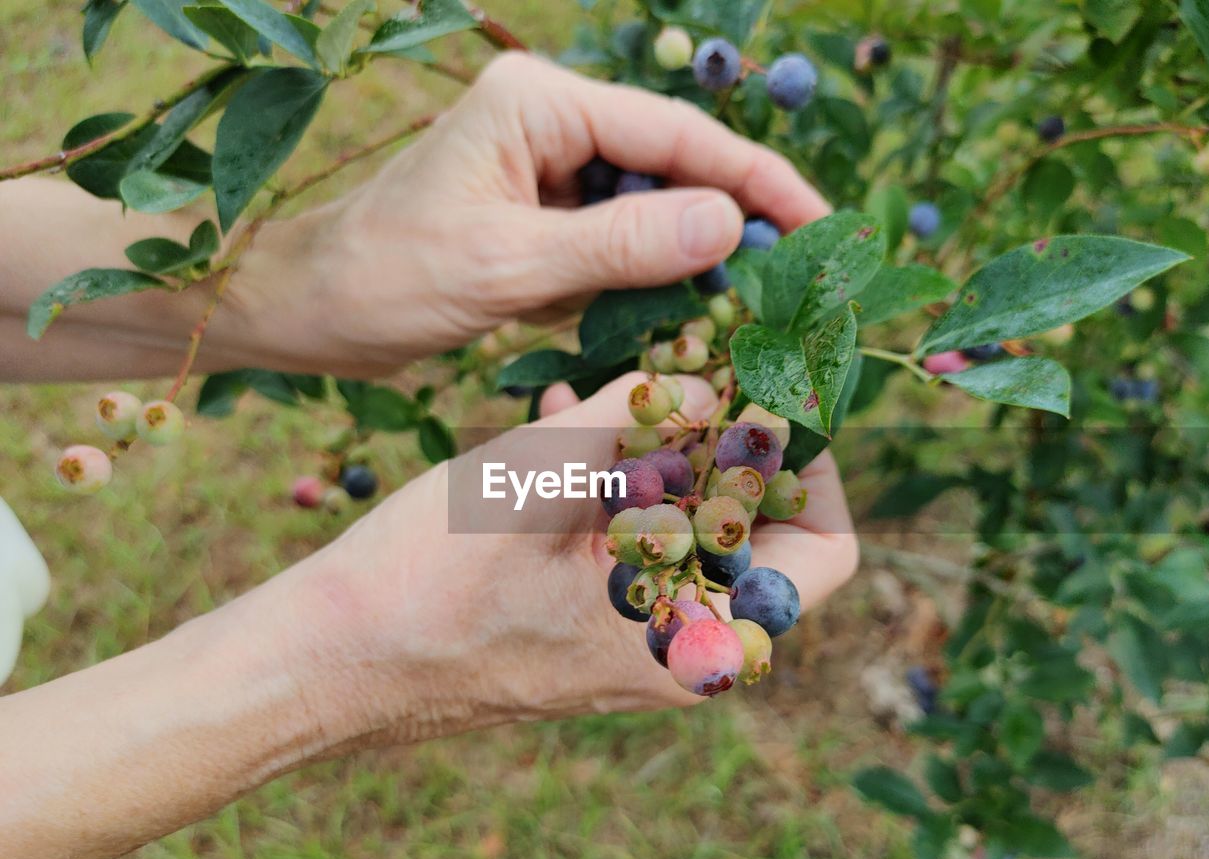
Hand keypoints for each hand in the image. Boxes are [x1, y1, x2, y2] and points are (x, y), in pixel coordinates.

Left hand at [234, 53, 829, 376]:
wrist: (304, 309)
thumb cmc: (383, 278)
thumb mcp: (506, 266)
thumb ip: (619, 246)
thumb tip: (730, 226)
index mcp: (540, 104)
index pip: (674, 134)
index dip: (755, 180)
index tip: (820, 224)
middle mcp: (551, 123)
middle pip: (671, 166)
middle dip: (732, 222)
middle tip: (799, 278)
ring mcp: (546, 172)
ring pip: (648, 210)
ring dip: (691, 260)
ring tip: (751, 309)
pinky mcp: (540, 220)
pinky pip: (615, 245)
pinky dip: (646, 283)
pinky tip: (678, 319)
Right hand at [285, 373, 856, 747]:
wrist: (332, 658)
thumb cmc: (432, 582)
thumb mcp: (549, 478)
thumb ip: (646, 416)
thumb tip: (719, 376)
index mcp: (698, 638)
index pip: (825, 550)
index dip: (814, 462)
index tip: (776, 389)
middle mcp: (683, 649)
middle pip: (760, 531)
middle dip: (733, 440)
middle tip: (704, 364)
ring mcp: (635, 636)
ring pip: (693, 527)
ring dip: (669, 448)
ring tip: (629, 381)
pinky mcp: (590, 620)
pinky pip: (635, 541)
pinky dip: (620, 479)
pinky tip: (571, 417)